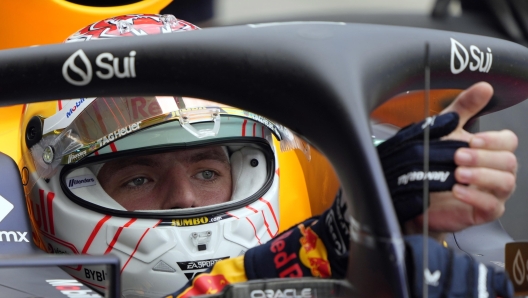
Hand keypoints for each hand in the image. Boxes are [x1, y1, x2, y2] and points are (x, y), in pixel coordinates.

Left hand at [407, 82, 517, 232]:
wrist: (417, 195)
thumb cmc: (435, 163)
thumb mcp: (446, 131)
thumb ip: (464, 108)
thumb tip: (483, 87)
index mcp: (492, 150)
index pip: (508, 141)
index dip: (493, 140)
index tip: (473, 139)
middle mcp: (497, 171)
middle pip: (509, 162)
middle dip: (483, 157)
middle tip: (458, 156)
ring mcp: (494, 193)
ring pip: (505, 183)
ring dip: (481, 176)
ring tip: (458, 173)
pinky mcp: (484, 212)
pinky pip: (491, 206)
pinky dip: (475, 197)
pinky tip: (458, 190)